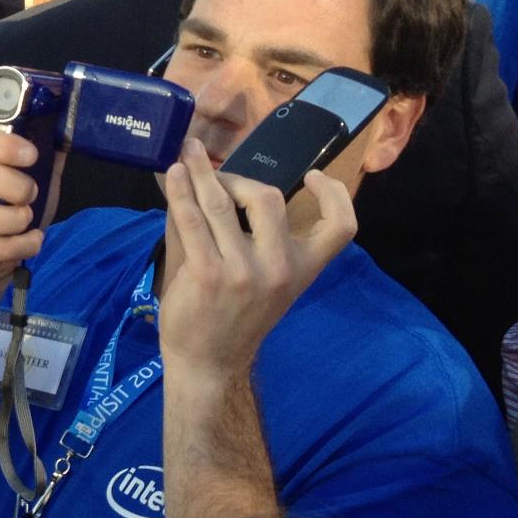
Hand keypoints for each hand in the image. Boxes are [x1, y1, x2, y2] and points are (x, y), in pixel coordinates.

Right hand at [0, 124, 44, 281]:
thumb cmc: (12, 208)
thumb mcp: (34, 179)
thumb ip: (46, 159)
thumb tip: (67, 137)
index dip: (5, 145)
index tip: (32, 156)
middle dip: (18, 187)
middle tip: (32, 195)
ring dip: (18, 220)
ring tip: (28, 221)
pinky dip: (24, 245)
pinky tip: (31, 240)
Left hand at [157, 139, 354, 383]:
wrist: (210, 364)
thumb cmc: (233, 318)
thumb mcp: (261, 278)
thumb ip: (251, 233)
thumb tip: (220, 179)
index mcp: (303, 269)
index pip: (342, 229)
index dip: (336, 196)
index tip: (314, 177)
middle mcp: (280, 268)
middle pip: (268, 199)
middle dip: (238, 180)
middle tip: (214, 178)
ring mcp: (243, 271)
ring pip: (223, 204)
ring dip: (203, 174)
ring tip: (187, 153)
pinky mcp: (208, 274)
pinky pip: (193, 219)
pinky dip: (182, 192)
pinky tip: (176, 175)